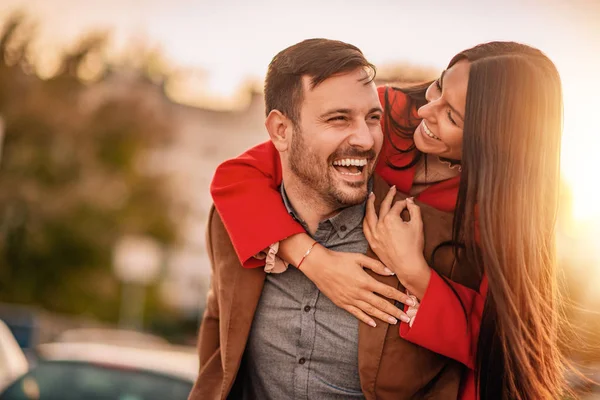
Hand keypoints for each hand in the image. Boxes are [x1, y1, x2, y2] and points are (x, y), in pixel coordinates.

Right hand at [299, 244, 414, 326]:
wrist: (319, 266)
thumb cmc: (339, 259)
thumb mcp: (358, 258)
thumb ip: (375, 265)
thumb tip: (390, 271)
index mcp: (365, 281)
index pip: (387, 291)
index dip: (399, 297)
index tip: (410, 301)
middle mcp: (359, 293)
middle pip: (381, 304)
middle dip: (395, 311)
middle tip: (406, 318)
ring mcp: (351, 299)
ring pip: (371, 311)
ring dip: (384, 317)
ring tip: (394, 322)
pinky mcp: (343, 303)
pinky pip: (356, 313)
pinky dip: (365, 319)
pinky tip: (374, 324)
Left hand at [363, 186, 430, 298]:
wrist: (407, 265)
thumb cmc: (414, 246)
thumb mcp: (418, 225)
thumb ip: (414, 209)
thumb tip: (409, 200)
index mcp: (391, 219)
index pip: (397, 206)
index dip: (405, 203)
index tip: (409, 203)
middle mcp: (380, 224)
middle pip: (383, 206)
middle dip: (389, 196)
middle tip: (391, 189)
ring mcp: (374, 233)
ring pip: (369, 215)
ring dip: (370, 204)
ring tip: (371, 196)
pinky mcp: (372, 242)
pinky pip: (365, 227)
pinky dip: (365, 219)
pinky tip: (366, 215)